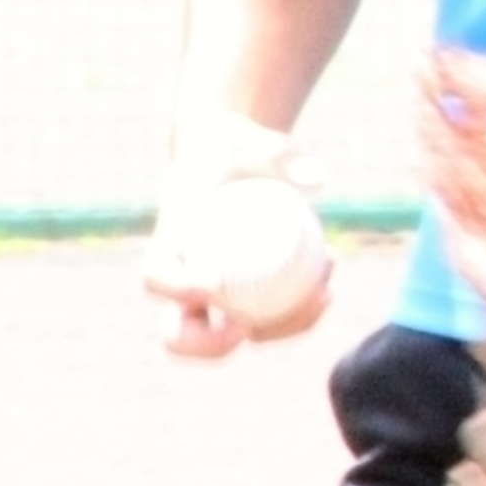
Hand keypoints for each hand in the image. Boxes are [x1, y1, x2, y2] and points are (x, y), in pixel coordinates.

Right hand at [147, 130, 333, 359]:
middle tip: (250, 327)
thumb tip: (318, 177)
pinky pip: (267, 322)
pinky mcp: (243, 300)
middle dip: (209, 345)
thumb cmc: (240, 146)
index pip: (156, 276)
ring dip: (277, 331)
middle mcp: (184, 279)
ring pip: (231, 339)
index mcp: (171, 242)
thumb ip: (282, 153)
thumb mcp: (256, 139)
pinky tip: (329, 286)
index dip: (174, 289)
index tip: (211, 284)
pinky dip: (298, 315)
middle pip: (177, 335)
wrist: (237, 156)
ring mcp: (213, 297)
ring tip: (320, 296)